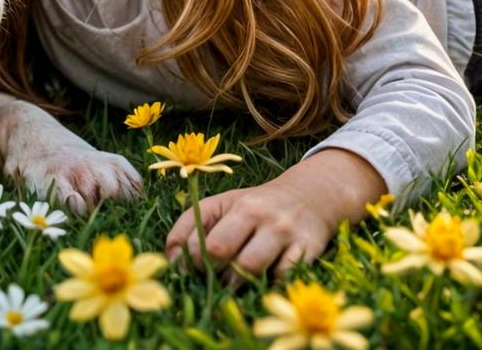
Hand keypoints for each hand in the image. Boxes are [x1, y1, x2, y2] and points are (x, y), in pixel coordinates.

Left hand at [163, 148, 385, 281]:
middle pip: (218, 249)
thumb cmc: (257, 208)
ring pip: (248, 266)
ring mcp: (281, 229)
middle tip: (211, 279)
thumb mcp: (224, 207)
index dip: (185, 260)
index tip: (187, 271)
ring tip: (234, 284)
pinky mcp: (306, 246)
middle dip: (208, 272)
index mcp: (228, 202)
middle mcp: (254, 211)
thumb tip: (171, 261)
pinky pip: (280, 277)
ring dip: (235, 284)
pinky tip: (263, 280)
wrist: (310, 196)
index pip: (194, 234)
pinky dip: (268, 285)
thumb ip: (193, 226)